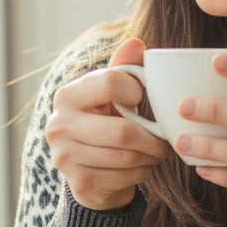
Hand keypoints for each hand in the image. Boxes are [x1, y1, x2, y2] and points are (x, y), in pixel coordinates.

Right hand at [45, 38, 173, 210]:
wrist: (91, 173)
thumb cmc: (107, 123)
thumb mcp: (115, 95)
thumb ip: (125, 69)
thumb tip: (137, 43)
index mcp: (67, 96)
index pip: (110, 82)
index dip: (137, 90)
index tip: (144, 98)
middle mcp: (58, 125)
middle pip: (124, 131)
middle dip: (154, 138)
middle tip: (168, 139)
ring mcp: (65, 157)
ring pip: (128, 157)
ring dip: (151, 156)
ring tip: (158, 152)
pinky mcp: (79, 183)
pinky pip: (126, 177)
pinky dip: (142, 172)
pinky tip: (142, 167)